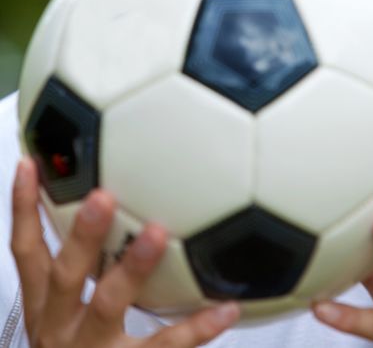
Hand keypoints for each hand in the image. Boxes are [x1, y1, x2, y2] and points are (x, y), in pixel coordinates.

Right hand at [11, 157, 239, 346]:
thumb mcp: (60, 315)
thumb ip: (78, 269)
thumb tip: (103, 208)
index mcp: (46, 305)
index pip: (26, 250)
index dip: (23, 208)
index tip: (31, 165)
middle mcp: (61, 325)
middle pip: (65, 273)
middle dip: (82, 235)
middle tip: (102, 197)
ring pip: (108, 304)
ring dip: (131, 267)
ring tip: (155, 234)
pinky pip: (165, 346)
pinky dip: (197, 327)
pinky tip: (226, 306)